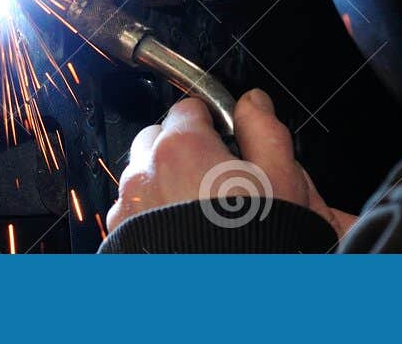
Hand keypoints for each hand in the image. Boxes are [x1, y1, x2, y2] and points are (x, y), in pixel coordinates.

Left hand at [104, 88, 355, 236]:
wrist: (231, 298)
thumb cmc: (254, 241)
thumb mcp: (281, 178)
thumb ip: (264, 130)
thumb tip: (254, 103)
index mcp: (181, 146)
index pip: (188, 109)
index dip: (212, 123)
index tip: (227, 141)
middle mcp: (145, 172)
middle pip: (158, 138)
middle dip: (183, 149)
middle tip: (216, 176)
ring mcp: (128, 207)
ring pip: (143, 175)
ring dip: (164, 180)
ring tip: (199, 208)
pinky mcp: (120, 237)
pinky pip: (132, 209)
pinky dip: (151, 212)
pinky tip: (180, 229)